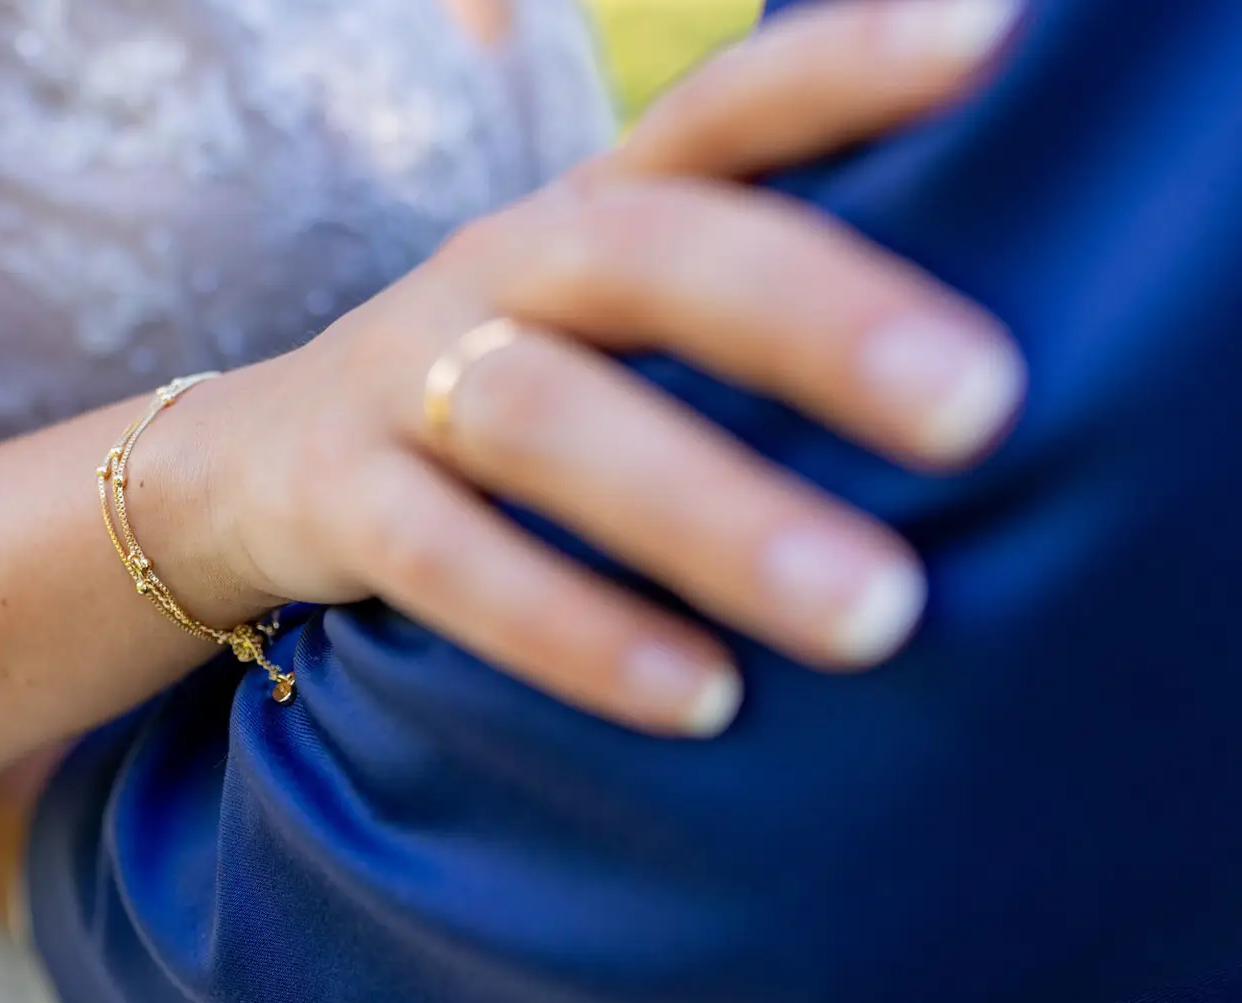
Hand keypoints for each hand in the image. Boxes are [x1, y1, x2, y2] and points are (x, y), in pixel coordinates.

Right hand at [209, 0, 1025, 736]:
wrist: (251, 467)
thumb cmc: (486, 399)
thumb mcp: (593, 328)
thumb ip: (729, 322)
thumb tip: (980, 378)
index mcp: (581, 219)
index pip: (713, 119)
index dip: (837, 69)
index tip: (990, 43)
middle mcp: (494, 272)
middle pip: (642, 253)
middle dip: (811, 318)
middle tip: (981, 408)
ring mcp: (399, 379)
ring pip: (545, 423)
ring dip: (711, 513)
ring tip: (874, 613)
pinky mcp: (336, 502)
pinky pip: (448, 562)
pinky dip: (573, 630)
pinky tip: (701, 698)